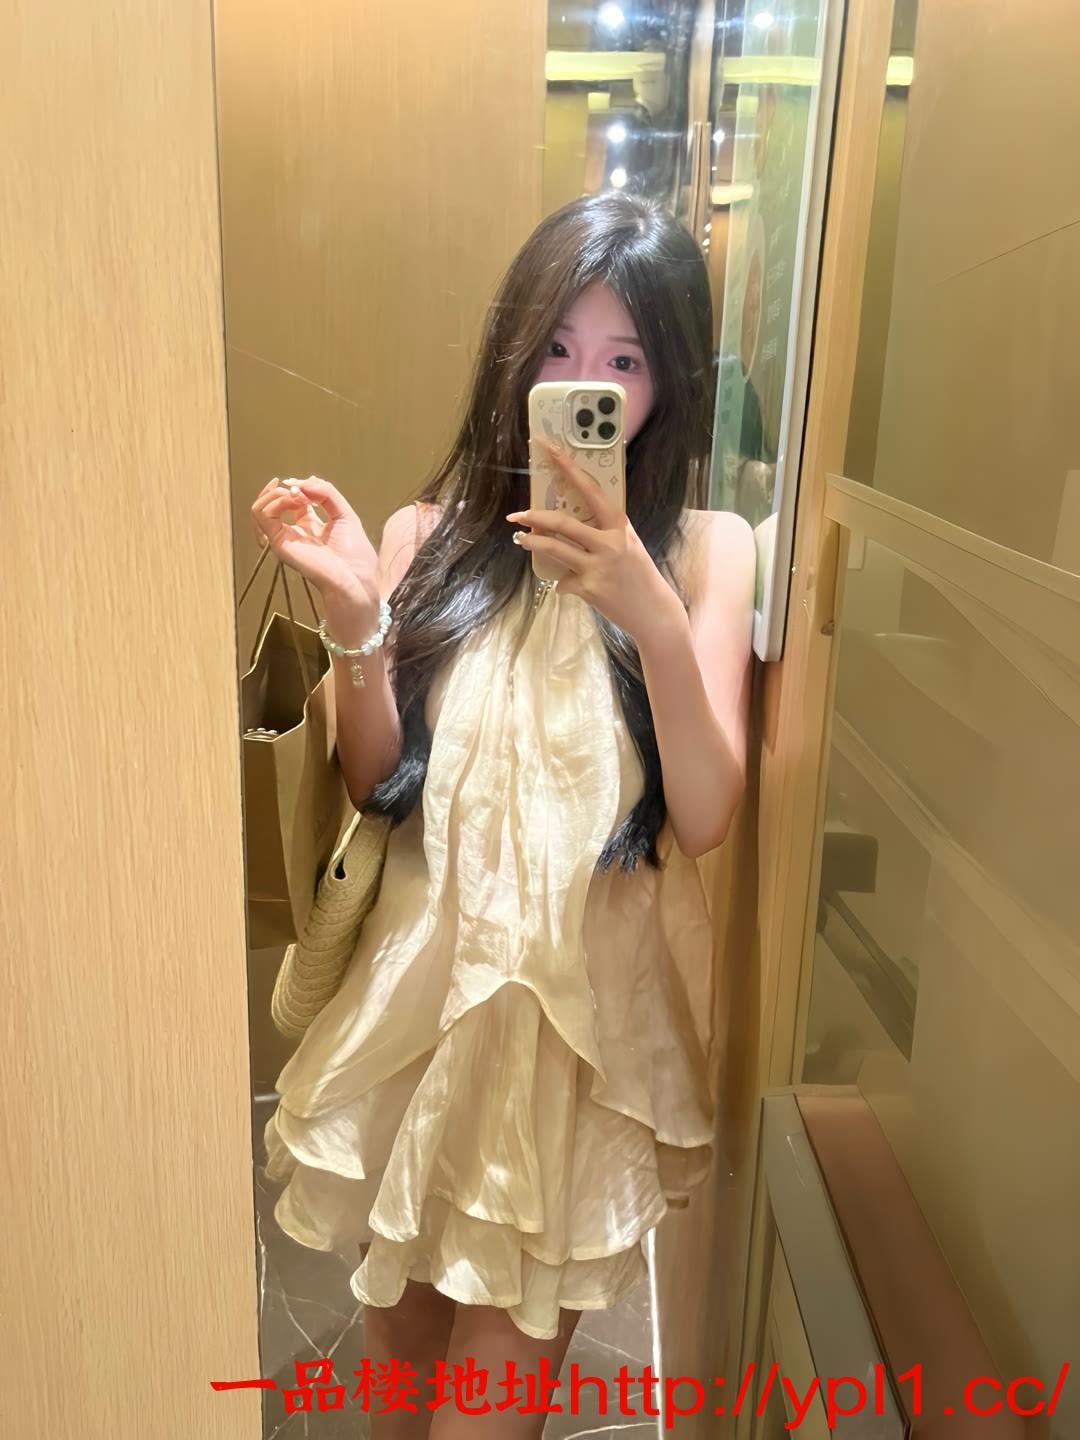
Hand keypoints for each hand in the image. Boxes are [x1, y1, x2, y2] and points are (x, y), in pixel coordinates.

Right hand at [251, 476, 379, 613]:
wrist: (354, 580)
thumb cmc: (355, 557)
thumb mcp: (345, 514)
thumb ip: (327, 493)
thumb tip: (303, 480)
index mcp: (310, 526)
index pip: (293, 499)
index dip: (300, 486)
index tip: (312, 486)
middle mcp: (294, 532)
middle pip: (273, 502)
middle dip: (285, 488)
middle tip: (302, 490)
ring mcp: (285, 538)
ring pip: (261, 507)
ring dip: (276, 493)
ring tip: (295, 494)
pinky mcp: (279, 542)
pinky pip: (262, 515)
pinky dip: (273, 501)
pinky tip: (292, 500)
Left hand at [507, 443, 680, 643]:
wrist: (652, 611)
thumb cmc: (638, 574)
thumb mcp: (629, 543)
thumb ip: (606, 529)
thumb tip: (573, 516)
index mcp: (619, 525)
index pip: (590, 490)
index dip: (568, 468)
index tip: (549, 450)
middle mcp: (609, 543)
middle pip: (562, 523)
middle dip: (534, 517)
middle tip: (516, 515)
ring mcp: (597, 567)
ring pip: (554, 548)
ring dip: (532, 543)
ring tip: (521, 539)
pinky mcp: (588, 589)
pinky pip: (562, 581)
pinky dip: (561, 583)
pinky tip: (567, 585)